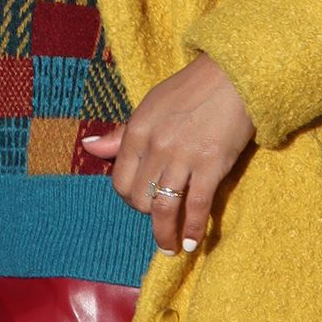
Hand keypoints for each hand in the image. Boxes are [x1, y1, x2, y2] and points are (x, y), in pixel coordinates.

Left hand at [80, 52, 253, 254]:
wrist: (232, 74)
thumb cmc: (191, 89)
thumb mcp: (151, 105)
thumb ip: (122, 133)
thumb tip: (89, 147)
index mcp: (138, 130)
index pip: (121, 181)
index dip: (130, 198)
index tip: (141, 203)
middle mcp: (156, 146)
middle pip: (140, 199)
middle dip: (148, 216)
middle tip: (160, 221)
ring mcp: (183, 157)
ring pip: (163, 209)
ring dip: (165, 235)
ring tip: (171, 248)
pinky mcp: (211, 165)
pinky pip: (196, 207)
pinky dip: (192, 230)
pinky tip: (192, 242)